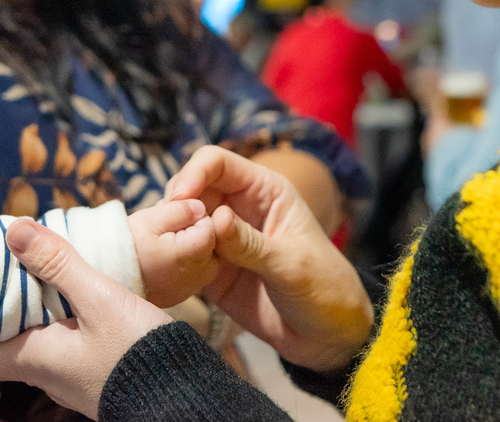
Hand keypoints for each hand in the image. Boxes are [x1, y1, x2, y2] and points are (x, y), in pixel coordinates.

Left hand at [0, 219, 172, 419]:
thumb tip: (14, 231)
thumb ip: (58, 265)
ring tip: (36, 270)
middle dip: (1, 306)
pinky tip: (76, 292)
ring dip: (33, 309)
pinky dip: (61, 317)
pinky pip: (66, 343)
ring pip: (37, 342)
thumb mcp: (100, 299)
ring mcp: (73, 377)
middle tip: (2, 267)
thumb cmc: (139, 354)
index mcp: (35, 360)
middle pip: (5, 343)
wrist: (186, 397)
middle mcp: (47, 374)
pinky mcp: (98, 372)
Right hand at [128, 198, 218, 307]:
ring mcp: (192, 287)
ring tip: (159, 244)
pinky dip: (181, 262)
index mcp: (195, 253)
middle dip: (191, 231)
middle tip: (162, 231)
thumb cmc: (127, 247)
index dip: (189, 216)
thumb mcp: (150, 219)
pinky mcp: (183, 294)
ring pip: (202, 256)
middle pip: (209, 242)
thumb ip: (180, 209)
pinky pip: (192, 271)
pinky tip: (160, 258)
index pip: (209, 224)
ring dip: (187, 247)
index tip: (168, 219)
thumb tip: (200, 207)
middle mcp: (200, 274)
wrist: (107, 276)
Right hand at [166, 146, 373, 370]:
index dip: (194, 174)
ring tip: (177, 258)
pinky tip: (181, 276)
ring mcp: (222, 239)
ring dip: (173, 236)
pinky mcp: (211, 268)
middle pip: (191, 189)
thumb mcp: (292, 265)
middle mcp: (238, 208)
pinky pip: (182, 255)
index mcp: (264, 191)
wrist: (327, 337)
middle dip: (177, 208)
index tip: (179, 199)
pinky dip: (175, 262)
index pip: (217, 163)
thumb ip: (251, 244)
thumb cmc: (325, 289)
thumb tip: (215, 218)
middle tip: (173, 235)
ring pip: (181, 222)